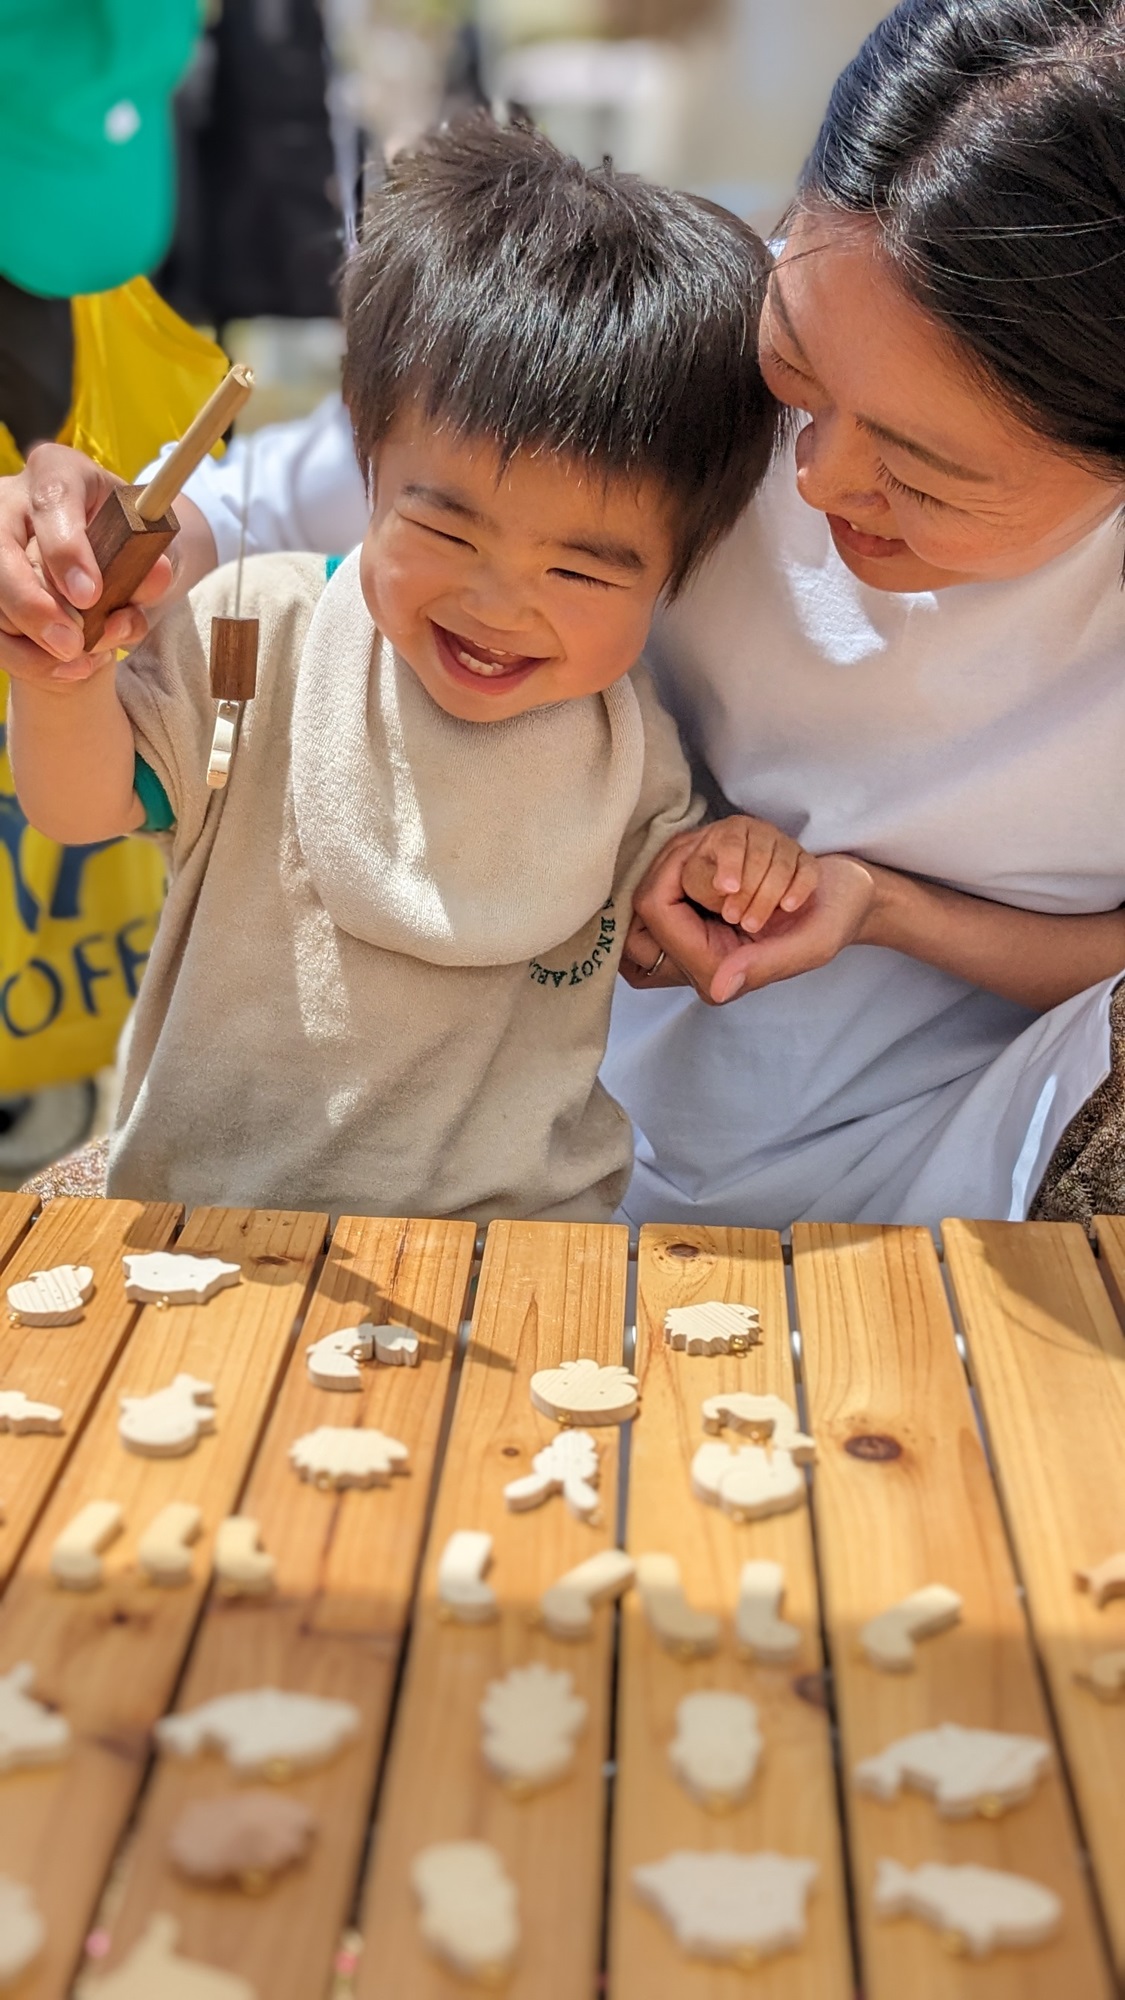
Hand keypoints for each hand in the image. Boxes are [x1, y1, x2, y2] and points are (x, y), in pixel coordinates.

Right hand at [0, 443, 213, 684]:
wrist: (109, 554)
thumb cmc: (124, 539)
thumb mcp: (146, 542)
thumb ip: (152, 561)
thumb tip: (157, 574)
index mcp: (58, 472)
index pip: (54, 499)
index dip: (66, 549)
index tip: (89, 596)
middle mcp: (12, 500)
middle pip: (0, 551)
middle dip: (33, 605)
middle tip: (73, 644)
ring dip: (31, 639)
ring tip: (81, 658)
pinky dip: (24, 657)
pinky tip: (63, 668)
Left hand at [631, 835, 879, 1003]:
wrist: (854, 896)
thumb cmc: (836, 919)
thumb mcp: (809, 946)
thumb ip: (762, 964)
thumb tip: (718, 988)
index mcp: (716, 970)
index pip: (655, 913)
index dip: (666, 875)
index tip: (699, 849)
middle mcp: (702, 954)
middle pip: (649, 896)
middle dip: (678, 863)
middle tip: (708, 842)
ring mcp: (704, 932)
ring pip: (665, 880)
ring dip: (696, 858)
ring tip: (737, 862)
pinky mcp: (710, 910)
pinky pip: (683, 872)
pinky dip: (708, 856)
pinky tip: (735, 860)